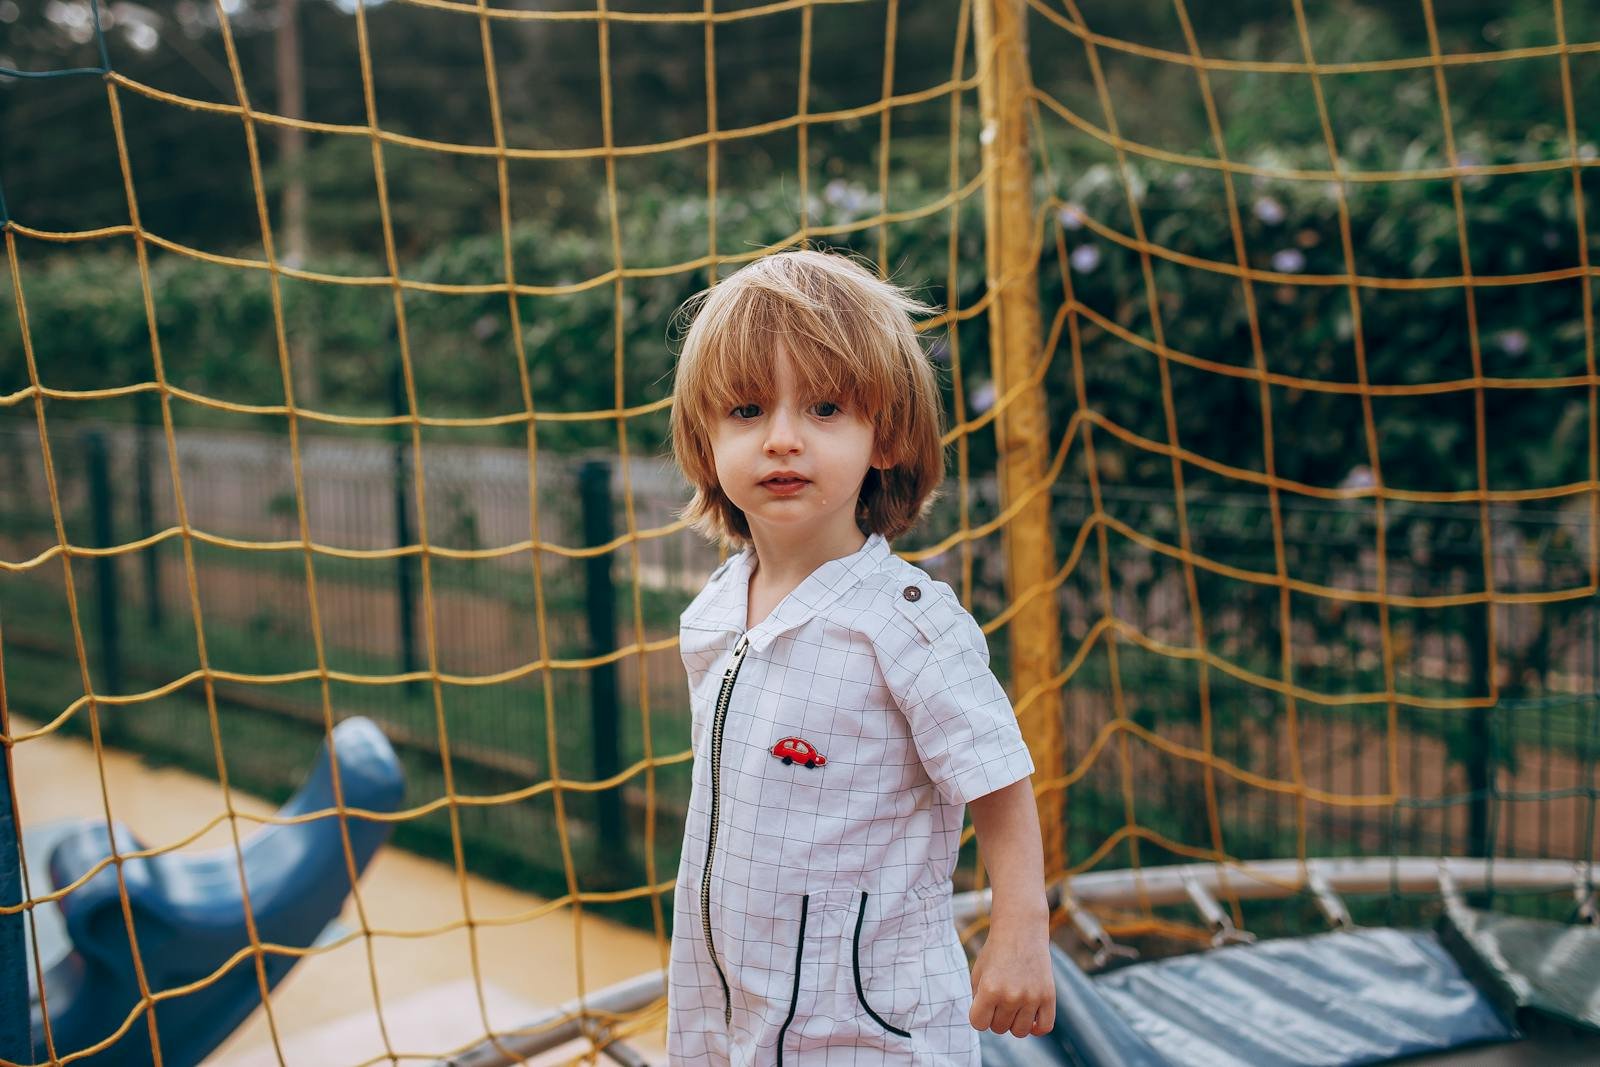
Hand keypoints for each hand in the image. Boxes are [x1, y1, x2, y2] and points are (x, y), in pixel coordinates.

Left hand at [968, 918, 1054, 1037]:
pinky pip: (1044, 1027)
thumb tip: (986, 1024)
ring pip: (1020, 1032)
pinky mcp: (1048, 996)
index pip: (979, 1024)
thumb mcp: (978, 973)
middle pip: (999, 1028)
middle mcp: (1011, 996)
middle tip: (1000, 997)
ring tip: (1013, 1004)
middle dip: (996, 1016)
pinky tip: (1030, 1017)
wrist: (1021, 929)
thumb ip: (978, 1000)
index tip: (982, 1002)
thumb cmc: (996, 952)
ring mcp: (1031, 997)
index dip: (979, 1015)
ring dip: (1014, 1022)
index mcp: (989, 989)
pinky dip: (1036, 1028)